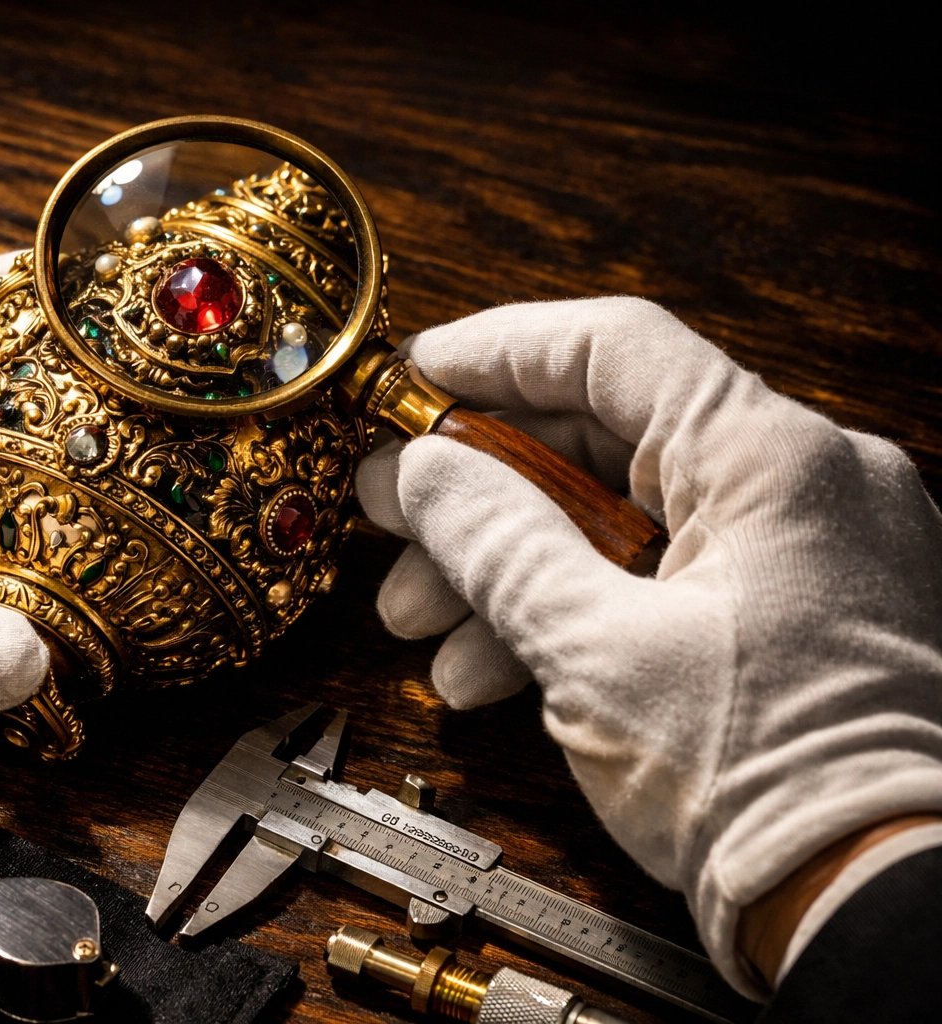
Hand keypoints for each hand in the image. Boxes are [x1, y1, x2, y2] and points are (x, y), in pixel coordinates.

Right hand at [355, 297, 941, 994]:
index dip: (491, 353)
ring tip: (424, 624)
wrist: (881, 914)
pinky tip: (496, 669)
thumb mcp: (592, 651)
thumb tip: (423, 471)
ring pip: (627, 516)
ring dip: (514, 563)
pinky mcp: (799, 619)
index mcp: (774, 460)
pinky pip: (668, 577)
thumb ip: (494, 542)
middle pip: (606, 439)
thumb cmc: (768, 789)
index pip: (611, 348)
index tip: (407, 380)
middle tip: (392, 519)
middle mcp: (806, 486)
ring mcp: (809, 554)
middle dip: (481, 489)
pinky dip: (580, 608)